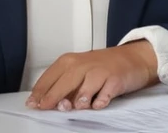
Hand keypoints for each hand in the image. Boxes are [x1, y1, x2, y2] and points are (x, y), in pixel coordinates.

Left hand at [27, 41, 158, 111]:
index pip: (48, 78)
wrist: (133, 58)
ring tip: (80, 105)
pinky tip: (98, 103)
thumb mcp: (78, 71)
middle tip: (51, 108)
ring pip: (83, 91)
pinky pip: (103, 96)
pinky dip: (99, 103)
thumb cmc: (102, 67)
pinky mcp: (115, 80)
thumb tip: (42, 103)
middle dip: (53, 99)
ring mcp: (100, 72)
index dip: (39, 94)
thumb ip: (62, 85)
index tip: (34, 104)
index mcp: (70, 61)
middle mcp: (84, 64)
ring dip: (79, 102)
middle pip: (63, 84)